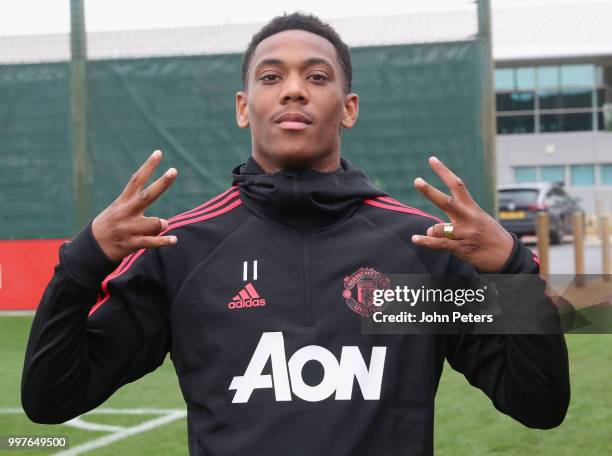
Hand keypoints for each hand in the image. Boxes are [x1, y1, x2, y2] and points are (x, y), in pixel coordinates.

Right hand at [91, 150, 177, 261]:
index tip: (159, 153)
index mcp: (123, 201)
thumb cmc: (111, 224)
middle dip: (162, 183)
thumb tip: (165, 223)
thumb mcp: (119, 209)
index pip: (136, 180)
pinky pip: (151, 242)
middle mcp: (126, 212)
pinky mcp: (131, 243)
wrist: (92, 246)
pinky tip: (174, 239)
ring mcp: (128, 227)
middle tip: (173, 171)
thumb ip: (142, 212)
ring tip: (163, 225)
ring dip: (160, 224)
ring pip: (153, 223)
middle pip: (147, 195)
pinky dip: (164, 241)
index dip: (148, 166)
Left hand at [411, 156, 513, 272]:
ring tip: (429, 233)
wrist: (507, 255)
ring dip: (432, 230)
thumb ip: (453, 221)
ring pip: (440, 228)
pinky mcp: (462, 248)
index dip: (443, 171)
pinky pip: (439, 244)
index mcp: (472, 207)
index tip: (431, 160)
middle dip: (430, 191)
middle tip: (417, 181)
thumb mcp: (478, 220)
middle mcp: (468, 218)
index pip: (457, 185)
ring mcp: (465, 233)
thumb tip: (430, 228)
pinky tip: (415, 239)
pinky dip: (426, 241)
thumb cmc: (489, 235)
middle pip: (446, 201)